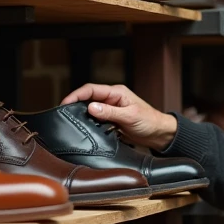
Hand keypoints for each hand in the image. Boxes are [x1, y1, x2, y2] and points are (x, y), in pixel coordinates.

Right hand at [61, 83, 177, 149]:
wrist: (159, 134)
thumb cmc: (149, 121)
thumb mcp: (129, 116)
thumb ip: (110, 112)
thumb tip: (91, 107)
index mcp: (116, 93)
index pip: (91, 90)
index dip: (76, 95)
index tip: (65, 103)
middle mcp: (112, 99)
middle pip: (88, 99)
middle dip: (75, 105)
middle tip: (64, 114)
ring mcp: (111, 110)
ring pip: (91, 110)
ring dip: (82, 115)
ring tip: (71, 122)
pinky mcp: (111, 121)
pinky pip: (96, 120)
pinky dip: (90, 124)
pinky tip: (85, 129)